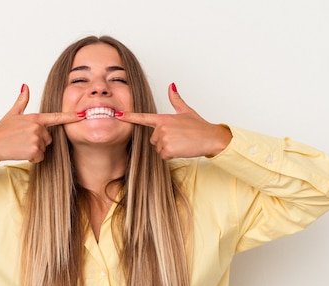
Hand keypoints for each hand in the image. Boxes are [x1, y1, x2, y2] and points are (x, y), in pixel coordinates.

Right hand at [0, 84, 83, 162]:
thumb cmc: (2, 130)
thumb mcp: (13, 113)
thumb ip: (22, 100)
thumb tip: (25, 86)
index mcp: (35, 118)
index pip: (56, 117)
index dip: (71, 116)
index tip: (83, 114)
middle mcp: (37, 127)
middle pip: (48, 138)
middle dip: (39, 141)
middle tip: (23, 140)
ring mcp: (36, 139)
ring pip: (44, 148)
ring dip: (35, 150)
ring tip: (21, 145)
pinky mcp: (34, 150)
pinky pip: (40, 157)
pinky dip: (33, 158)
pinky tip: (22, 152)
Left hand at [117, 83, 231, 158]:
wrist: (210, 138)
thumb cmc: (199, 126)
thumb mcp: (186, 111)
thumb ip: (175, 99)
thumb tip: (171, 85)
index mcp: (164, 118)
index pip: (143, 117)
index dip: (129, 117)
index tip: (117, 115)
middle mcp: (161, 128)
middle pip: (153, 139)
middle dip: (163, 141)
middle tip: (178, 138)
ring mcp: (163, 138)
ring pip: (158, 149)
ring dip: (168, 149)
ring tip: (181, 143)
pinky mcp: (167, 149)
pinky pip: (163, 156)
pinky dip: (171, 155)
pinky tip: (181, 149)